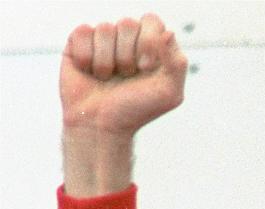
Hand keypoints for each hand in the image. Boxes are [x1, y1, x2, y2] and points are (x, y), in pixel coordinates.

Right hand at [61, 13, 187, 135]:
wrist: (101, 125)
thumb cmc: (136, 110)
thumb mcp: (169, 94)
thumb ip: (178, 64)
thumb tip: (169, 33)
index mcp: (152, 45)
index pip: (152, 22)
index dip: (148, 42)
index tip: (145, 68)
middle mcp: (128, 38)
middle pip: (128, 24)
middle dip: (127, 56)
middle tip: (125, 77)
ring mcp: (104, 38)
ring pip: (106, 29)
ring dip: (107, 62)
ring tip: (107, 78)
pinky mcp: (80, 40)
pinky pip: (84, 32)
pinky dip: (87, 58)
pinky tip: (90, 72)